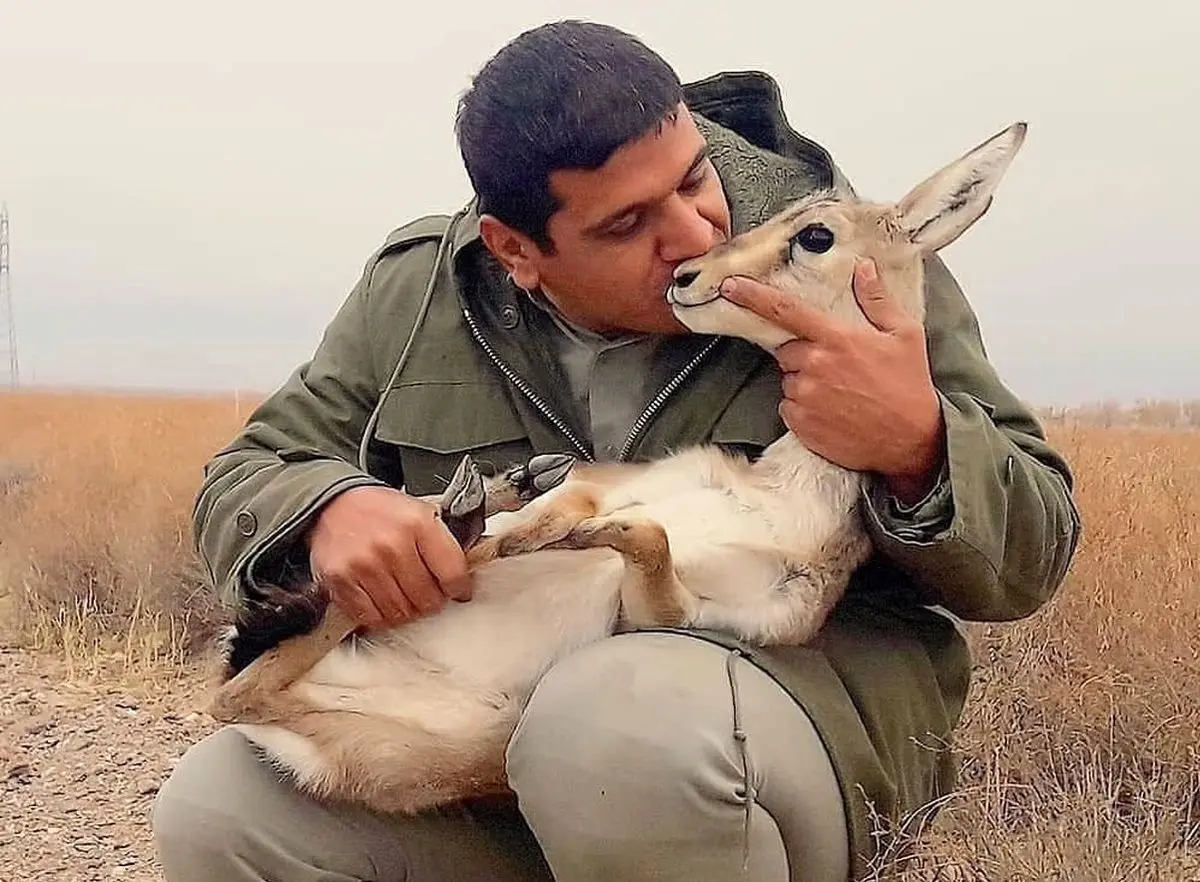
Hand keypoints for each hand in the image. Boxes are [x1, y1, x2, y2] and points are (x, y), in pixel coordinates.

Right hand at [306, 486, 471, 628]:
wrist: (333, 503)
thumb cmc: (381, 511)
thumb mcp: (421, 511)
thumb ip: (445, 542)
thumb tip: (468, 575)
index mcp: (418, 523)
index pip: (453, 574)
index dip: (459, 588)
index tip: (458, 591)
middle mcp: (392, 545)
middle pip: (428, 599)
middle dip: (432, 600)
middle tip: (427, 592)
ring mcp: (365, 565)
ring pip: (402, 613)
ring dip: (407, 610)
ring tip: (404, 594)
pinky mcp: (342, 581)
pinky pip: (372, 617)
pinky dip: (382, 616)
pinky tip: (384, 600)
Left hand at [720, 258, 944, 503]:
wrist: (911, 441)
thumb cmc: (909, 385)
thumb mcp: (905, 335)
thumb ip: (877, 299)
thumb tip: (863, 268)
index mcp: (836, 339)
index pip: (784, 310)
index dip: (753, 296)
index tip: (729, 286)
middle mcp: (815, 366)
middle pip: (787, 350)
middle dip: (803, 354)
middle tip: (837, 367)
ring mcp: (805, 396)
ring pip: (788, 380)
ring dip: (805, 382)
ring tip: (839, 392)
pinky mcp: (800, 424)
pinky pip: (788, 407)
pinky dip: (803, 408)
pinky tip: (832, 411)